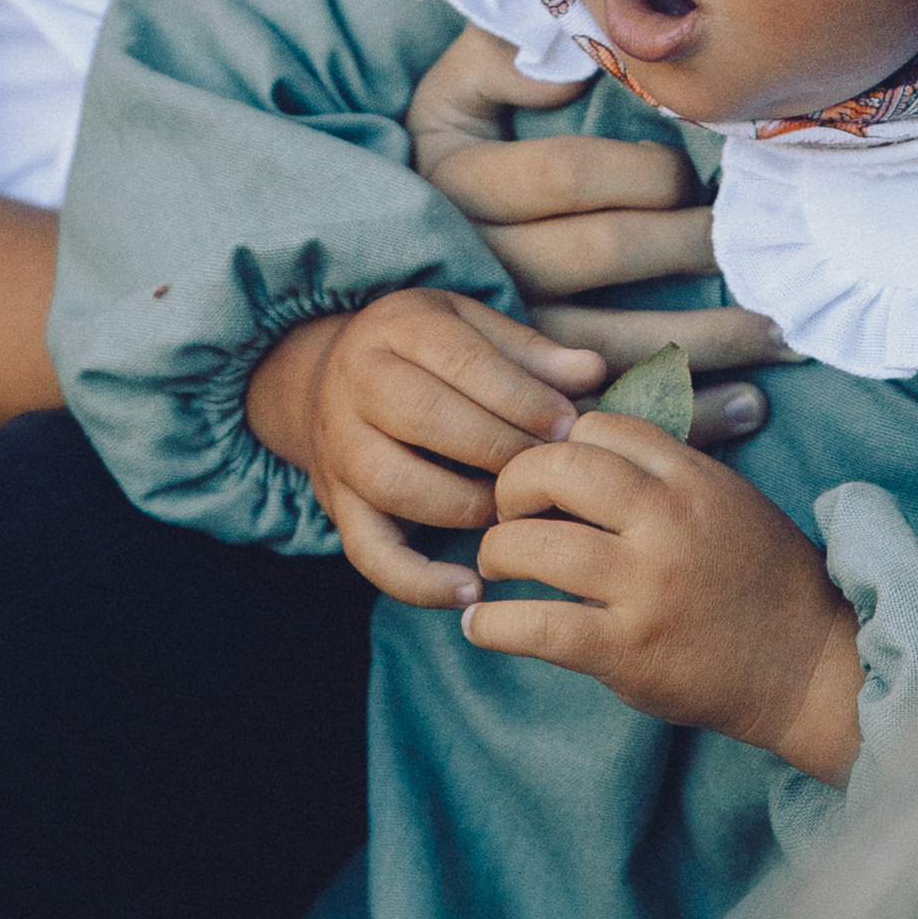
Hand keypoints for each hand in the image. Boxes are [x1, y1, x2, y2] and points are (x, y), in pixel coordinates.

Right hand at [245, 290, 606, 608]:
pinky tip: (471, 590)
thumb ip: (529, 353)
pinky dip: (418, 581)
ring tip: (513, 514)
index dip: (521, 397)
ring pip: (396, 484)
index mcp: (397, 328)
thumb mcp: (470, 328)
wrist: (324, 380)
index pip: (461, 360)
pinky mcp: (336, 505)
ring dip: (466, 506)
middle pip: (424, 417)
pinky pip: (369, 553)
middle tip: (547, 474)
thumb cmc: (422, 355)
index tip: (568, 427)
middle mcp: (355, 383)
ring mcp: (338, 447)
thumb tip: (593, 372)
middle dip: (498, 450)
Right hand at [407, 26, 790, 409]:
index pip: (566, 173)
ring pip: (615, 342)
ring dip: (712, 340)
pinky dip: (687, 413)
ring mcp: (509, 336)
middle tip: (763, 240)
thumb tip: (567, 63)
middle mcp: (482, 259)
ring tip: (786, 330)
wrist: (396, 264)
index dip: (642, 171)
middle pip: (601, 254)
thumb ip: (500, 56)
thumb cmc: (459, 157)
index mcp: (462, 180)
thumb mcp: (454, 91)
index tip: (692, 173)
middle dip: (694, 245)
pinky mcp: (536, 392)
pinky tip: (751, 404)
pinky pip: (616, 406)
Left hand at [466, 424, 863, 782]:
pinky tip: (478, 625)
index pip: (599, 426)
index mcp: (691, 480)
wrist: (811, 668)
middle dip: (512, 484)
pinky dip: (492, 624)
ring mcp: (647, 588)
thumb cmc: (761, 581)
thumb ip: (661, 473)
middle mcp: (667, 523)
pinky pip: (539, 626)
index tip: (545, 473)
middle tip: (505, 512)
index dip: (557, 444)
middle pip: (557, 468)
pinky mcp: (630, 651)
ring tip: (493, 567)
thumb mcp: (724, 500)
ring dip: (496, 553)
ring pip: (534, 545)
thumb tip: (576, 446)